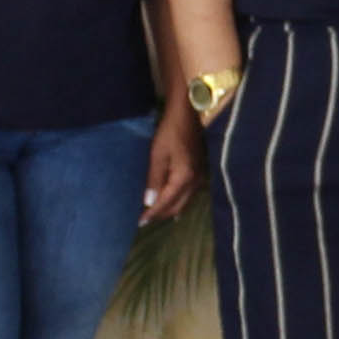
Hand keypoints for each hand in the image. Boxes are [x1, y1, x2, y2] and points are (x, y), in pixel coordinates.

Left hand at [143, 110, 201, 224]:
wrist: (187, 115)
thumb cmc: (169, 132)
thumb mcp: (157, 155)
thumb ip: (154, 180)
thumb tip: (149, 203)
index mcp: (183, 178)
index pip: (165, 203)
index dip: (152, 213)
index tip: (139, 222)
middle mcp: (194, 182)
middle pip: (177, 207)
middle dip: (160, 214)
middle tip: (144, 219)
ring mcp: (198, 178)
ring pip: (183, 203)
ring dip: (168, 209)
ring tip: (153, 213)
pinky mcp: (198, 173)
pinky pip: (187, 195)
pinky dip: (176, 201)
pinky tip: (170, 203)